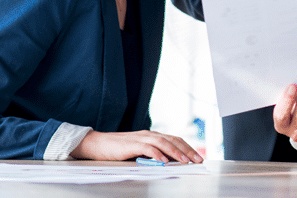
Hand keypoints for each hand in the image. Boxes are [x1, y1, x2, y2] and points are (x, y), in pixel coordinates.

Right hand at [70, 129, 203, 162]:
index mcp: (153, 136)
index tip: (198, 156)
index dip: (188, 147)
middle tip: (198, 159)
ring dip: (176, 152)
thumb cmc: (118, 149)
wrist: (98, 144)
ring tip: (185, 161)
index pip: (175, 139)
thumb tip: (169, 162)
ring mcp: (141, 138)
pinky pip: (147, 148)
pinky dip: (157, 154)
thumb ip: (153, 154)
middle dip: (187, 150)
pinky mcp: (132, 144)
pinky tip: (164, 160)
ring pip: (163, 142)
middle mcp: (149, 135)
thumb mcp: (140, 152)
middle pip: (173, 140)